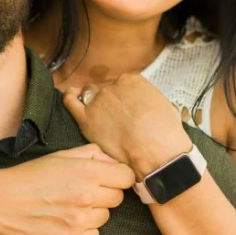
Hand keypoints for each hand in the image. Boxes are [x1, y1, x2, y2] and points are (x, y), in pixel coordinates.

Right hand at [0, 145, 135, 234]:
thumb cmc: (29, 176)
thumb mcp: (60, 156)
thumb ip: (91, 154)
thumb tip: (112, 162)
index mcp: (86, 172)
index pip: (126, 177)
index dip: (117, 176)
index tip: (108, 178)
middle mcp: (86, 197)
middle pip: (117, 198)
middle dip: (104, 193)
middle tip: (82, 191)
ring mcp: (79, 221)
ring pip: (105, 217)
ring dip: (93, 212)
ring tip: (69, 206)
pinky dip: (83, 229)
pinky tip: (65, 220)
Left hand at [62, 73, 193, 178]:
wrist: (156, 154)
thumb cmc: (166, 134)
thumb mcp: (164, 106)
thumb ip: (146, 101)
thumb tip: (143, 107)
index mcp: (132, 80)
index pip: (122, 85)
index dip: (123, 98)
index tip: (126, 108)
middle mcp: (113, 86)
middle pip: (106, 91)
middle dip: (110, 102)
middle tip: (115, 118)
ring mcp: (98, 101)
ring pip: (89, 95)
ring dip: (92, 103)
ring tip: (97, 114)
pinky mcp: (86, 119)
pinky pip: (71, 102)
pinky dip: (69, 97)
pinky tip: (70, 96)